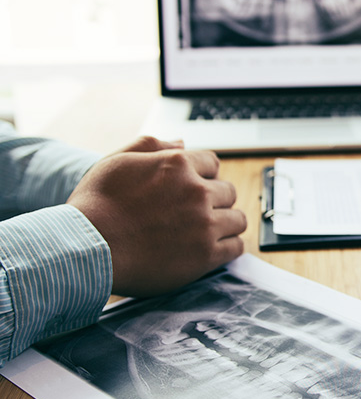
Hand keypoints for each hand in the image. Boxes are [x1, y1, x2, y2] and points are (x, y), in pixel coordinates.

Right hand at [67, 136, 246, 296]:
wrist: (85, 249)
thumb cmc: (95, 206)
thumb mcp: (116, 161)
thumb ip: (151, 146)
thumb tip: (181, 142)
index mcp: (177, 164)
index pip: (213, 164)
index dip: (204, 177)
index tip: (194, 189)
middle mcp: (196, 191)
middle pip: (228, 191)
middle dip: (215, 200)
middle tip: (197, 213)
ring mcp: (204, 224)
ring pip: (237, 219)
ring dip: (226, 223)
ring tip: (207, 231)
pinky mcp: (205, 255)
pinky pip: (236, 247)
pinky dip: (228, 247)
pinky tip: (214, 249)